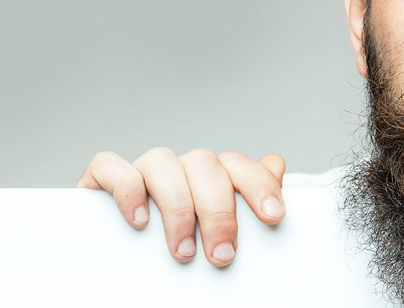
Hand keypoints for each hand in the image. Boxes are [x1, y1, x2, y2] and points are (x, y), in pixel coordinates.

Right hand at [76, 148, 285, 266]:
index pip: (240, 164)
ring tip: (183, 251)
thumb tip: (276, 167)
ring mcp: (143, 170)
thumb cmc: (179, 250)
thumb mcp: (220, 234)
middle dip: (219, 211)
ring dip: (178, 207)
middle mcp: (181, 167)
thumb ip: (249, 205)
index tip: (273, 216)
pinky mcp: (102, 179)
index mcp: (213, 175)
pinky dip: (127, 190)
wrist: (118, 266)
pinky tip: (140, 221)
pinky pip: (111, 166)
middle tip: (221, 256)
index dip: (259, 184)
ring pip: (163, 162)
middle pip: (206, 164)